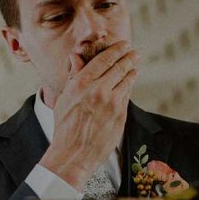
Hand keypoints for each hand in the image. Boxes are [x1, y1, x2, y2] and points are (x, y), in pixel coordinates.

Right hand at [39, 40, 138, 187]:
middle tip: (134, 52)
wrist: (74, 154)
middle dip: (129, 57)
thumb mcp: (64, 99)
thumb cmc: (65, 127)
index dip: (116, 50)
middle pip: (119, 67)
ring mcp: (112, 103)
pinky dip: (129, 87)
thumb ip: (74, 76)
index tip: (123, 44)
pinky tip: (129, 83)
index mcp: (82, 84)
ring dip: (132, 71)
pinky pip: (127, 96)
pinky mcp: (120, 115)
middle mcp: (99, 91)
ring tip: (134, 66)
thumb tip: (76, 56)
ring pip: (127, 80)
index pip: (104, 60)